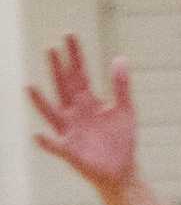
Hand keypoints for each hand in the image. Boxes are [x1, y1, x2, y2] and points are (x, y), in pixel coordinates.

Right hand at [28, 35, 137, 195]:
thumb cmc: (120, 139)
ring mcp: (70, 131)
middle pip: (64, 88)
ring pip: (52, 113)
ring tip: (30, 87)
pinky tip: (38, 136)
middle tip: (51, 49)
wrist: (121, 170)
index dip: (76, 56)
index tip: (69, 35)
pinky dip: (47, 142)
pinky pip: (56, 146)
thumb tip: (120, 57)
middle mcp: (75, 113)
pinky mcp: (70, 151)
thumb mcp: (125, 110)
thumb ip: (121, 85)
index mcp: (88, 102)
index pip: (80, 74)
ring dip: (41, 102)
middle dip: (58, 70)